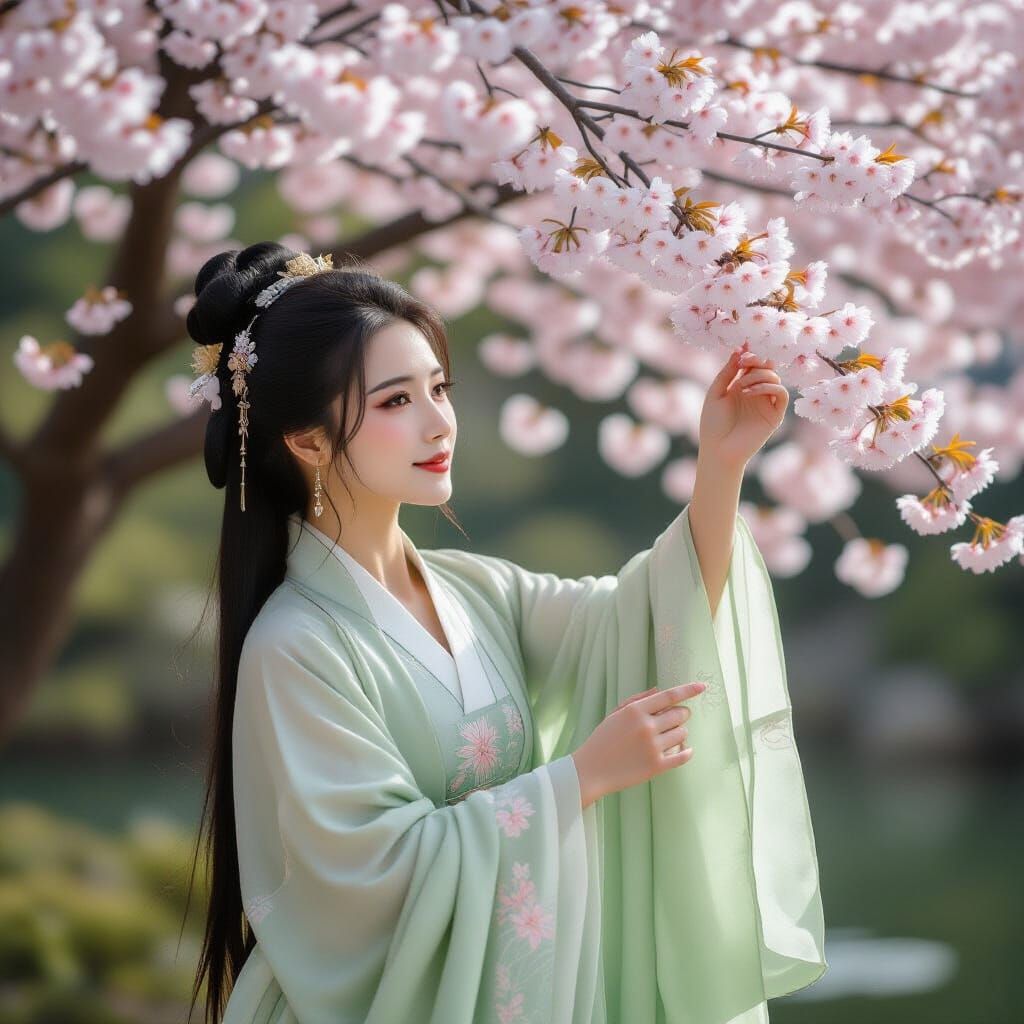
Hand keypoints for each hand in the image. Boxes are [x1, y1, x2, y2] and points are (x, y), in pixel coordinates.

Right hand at [571, 682, 705, 807]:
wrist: (591, 770)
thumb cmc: (602, 739)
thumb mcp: (615, 714)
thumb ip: (638, 700)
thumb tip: (660, 690)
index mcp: (635, 711)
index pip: (669, 696)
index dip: (688, 690)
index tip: (702, 686)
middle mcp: (646, 727)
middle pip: (680, 714)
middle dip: (682, 714)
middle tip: (675, 718)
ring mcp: (652, 747)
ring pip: (683, 733)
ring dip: (680, 733)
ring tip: (668, 736)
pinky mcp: (656, 766)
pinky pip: (683, 756)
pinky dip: (687, 752)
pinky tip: (685, 750)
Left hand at [698, 348, 788, 467]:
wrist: (718, 450)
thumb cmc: (713, 424)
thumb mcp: (716, 393)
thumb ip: (727, 372)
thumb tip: (739, 349)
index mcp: (741, 386)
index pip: (753, 364)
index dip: (750, 353)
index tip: (742, 349)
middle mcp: (756, 393)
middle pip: (767, 367)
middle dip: (758, 360)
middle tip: (745, 362)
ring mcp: (766, 403)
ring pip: (774, 377)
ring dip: (758, 375)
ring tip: (741, 386)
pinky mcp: (774, 415)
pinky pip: (782, 394)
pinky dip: (769, 387)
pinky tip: (750, 392)